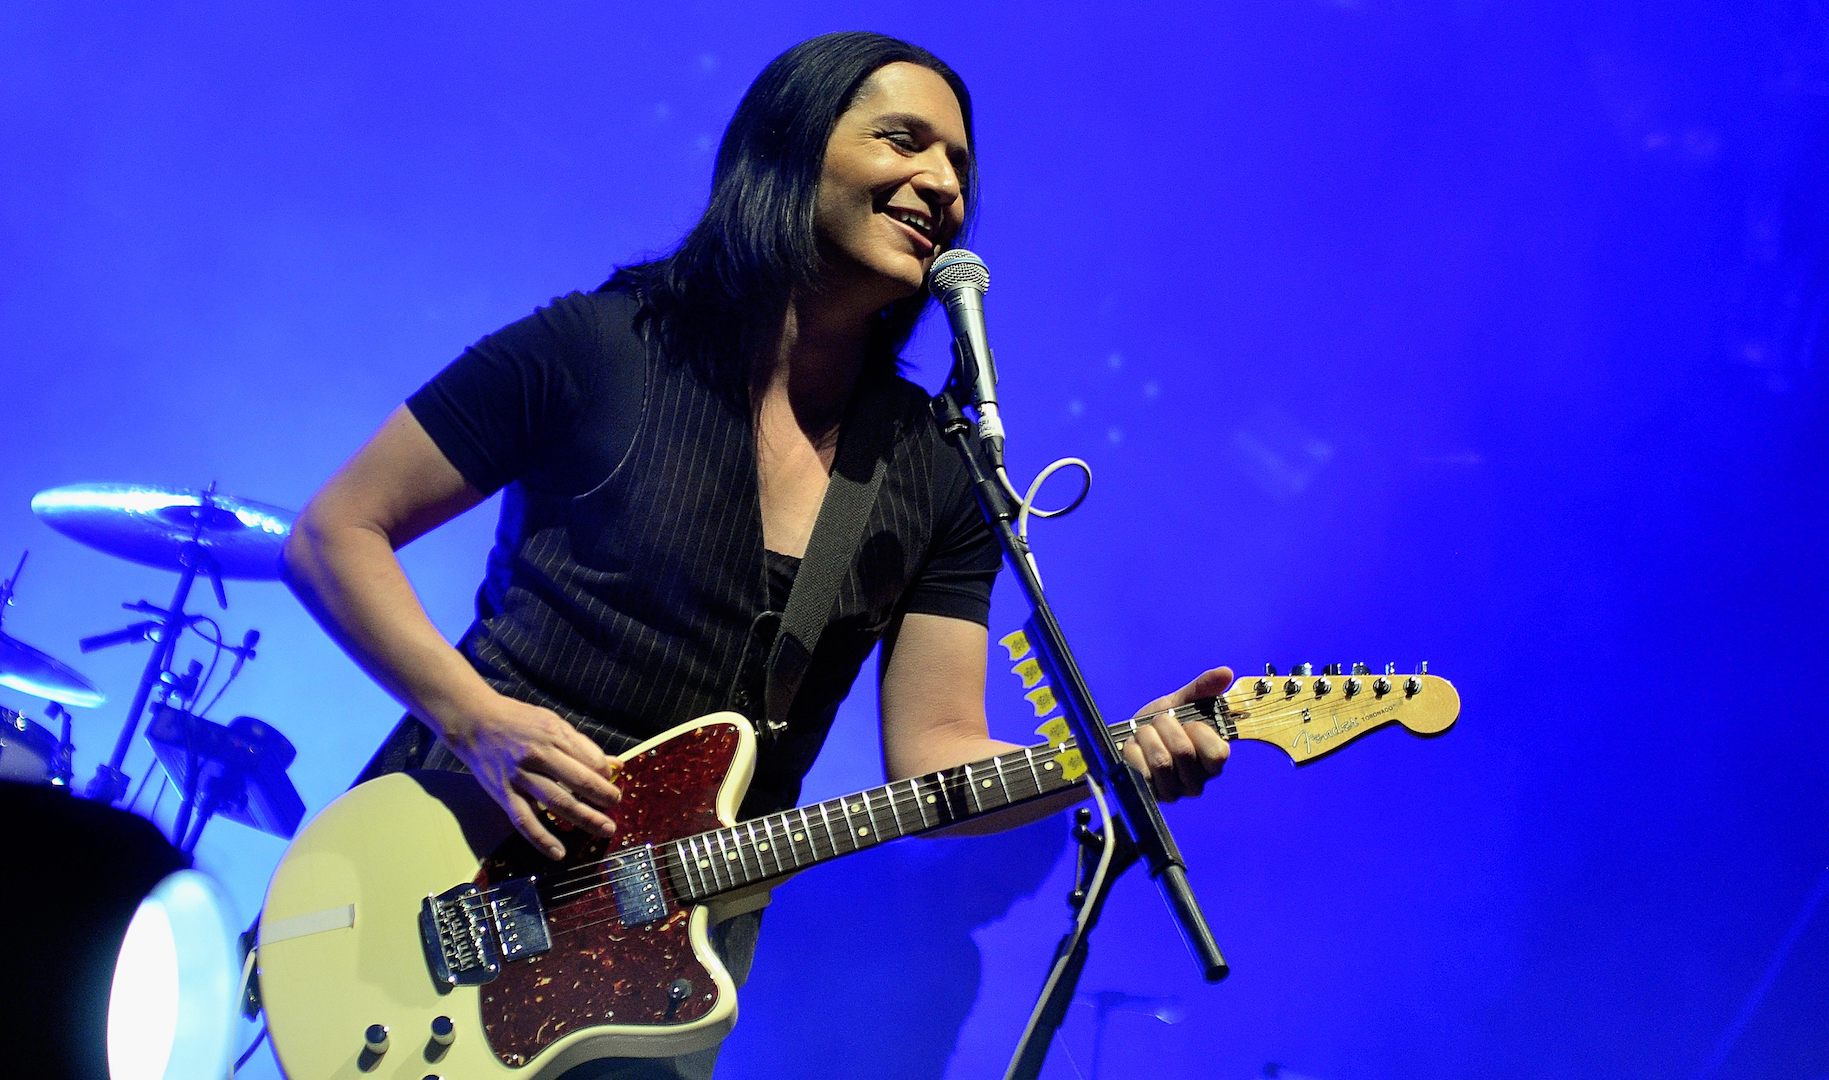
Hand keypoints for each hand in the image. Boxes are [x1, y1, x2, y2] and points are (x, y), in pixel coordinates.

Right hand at [433, 691, 623, 858]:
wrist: (474, 722)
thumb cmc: (518, 720)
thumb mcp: (553, 723)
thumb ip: (582, 745)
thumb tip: (615, 764)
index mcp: (554, 736)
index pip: (591, 761)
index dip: (606, 776)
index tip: (611, 784)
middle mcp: (539, 756)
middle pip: (579, 782)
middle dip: (603, 798)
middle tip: (616, 809)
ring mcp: (520, 777)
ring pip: (558, 803)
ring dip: (585, 818)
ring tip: (605, 829)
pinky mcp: (504, 794)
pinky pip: (525, 821)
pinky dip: (542, 839)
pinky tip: (558, 853)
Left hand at [1121, 666, 1233, 801]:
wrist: (1129, 737)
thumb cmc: (1161, 722)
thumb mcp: (1182, 701)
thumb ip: (1203, 688)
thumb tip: (1226, 672)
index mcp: (1213, 761)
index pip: (1217, 754)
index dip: (1199, 731)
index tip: (1188, 721)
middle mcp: (1196, 782)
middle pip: (1183, 752)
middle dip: (1165, 726)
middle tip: (1159, 722)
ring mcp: (1173, 792)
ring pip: (1161, 762)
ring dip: (1147, 737)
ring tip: (1144, 732)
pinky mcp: (1149, 796)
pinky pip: (1140, 771)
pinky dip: (1132, 750)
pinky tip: (1133, 746)